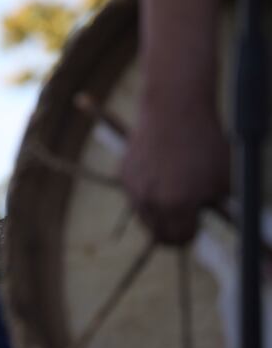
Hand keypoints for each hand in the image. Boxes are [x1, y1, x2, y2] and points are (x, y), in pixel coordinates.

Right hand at [121, 103, 229, 244]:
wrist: (174, 109)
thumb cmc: (205, 142)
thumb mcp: (224, 179)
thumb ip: (214, 205)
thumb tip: (205, 219)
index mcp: (178, 205)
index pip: (180, 238)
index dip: (190, 235)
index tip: (195, 228)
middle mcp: (151, 201)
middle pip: (158, 234)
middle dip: (172, 232)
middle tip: (183, 223)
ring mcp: (134, 188)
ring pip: (144, 216)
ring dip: (158, 212)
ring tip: (172, 192)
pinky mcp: (123, 174)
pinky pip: (135, 194)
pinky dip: (146, 191)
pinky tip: (159, 172)